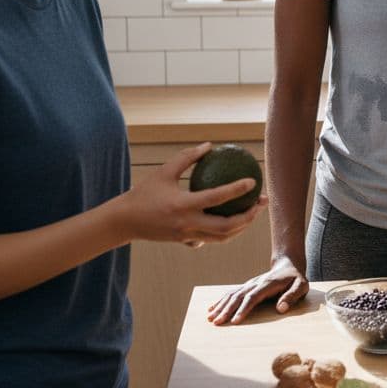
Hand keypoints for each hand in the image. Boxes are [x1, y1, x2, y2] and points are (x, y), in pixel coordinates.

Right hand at [116, 142, 265, 245]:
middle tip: (262, 202)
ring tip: (254, 211)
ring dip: (243, 226)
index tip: (253, 181)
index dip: (237, 189)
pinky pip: (212, 239)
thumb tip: (209, 146)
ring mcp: (187, 236)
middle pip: (227, 226)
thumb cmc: (144, 193)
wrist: (124, 222)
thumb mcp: (164, 171)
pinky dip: (227, 232)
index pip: (216, 198)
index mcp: (182, 205)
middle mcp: (187, 224)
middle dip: (249, 216)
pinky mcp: (186, 242)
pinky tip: (236, 219)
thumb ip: (187, 158)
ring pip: (223, 237)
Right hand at [206, 255, 308, 324]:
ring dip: (221, 306)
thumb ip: (292, 296)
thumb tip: (280, 309)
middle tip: (217, 322)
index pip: (253, 297)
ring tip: (210, 318)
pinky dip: (221, 300)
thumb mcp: (301, 286)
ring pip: (232, 294)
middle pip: (238, 297)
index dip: (243, 309)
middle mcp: (255, 283)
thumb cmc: (296, 279)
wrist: (288, 265)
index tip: (235, 321)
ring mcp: (249, 284)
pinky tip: (212, 308)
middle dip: (227, 310)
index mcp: (268, 284)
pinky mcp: (246, 286)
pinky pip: (231, 293)